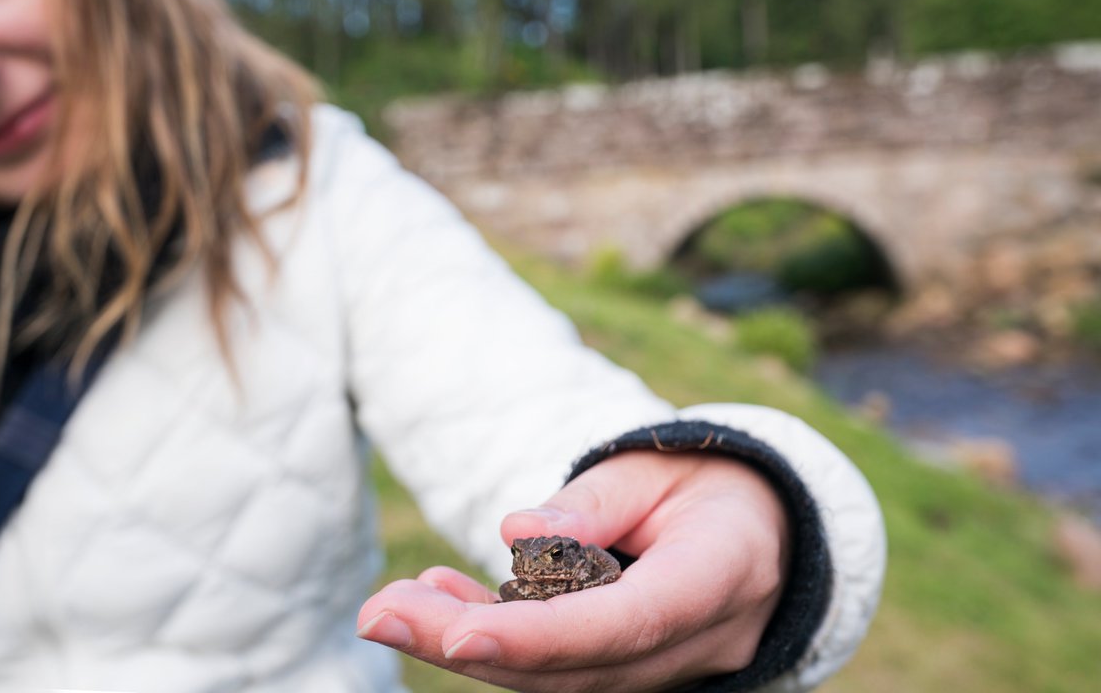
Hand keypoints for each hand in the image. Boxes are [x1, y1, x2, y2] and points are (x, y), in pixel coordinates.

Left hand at [356, 450, 790, 691]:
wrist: (759, 529)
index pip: (626, 624)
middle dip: (470, 646)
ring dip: (468, 644)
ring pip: (558, 677)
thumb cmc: (707, 485)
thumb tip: (515, 536)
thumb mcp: (658, 467)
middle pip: (574, 666)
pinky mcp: (628, 668)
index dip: (540, 638)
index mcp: (719, 577)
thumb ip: (593, 504)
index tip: (457, 634)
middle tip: (379, 611)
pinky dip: (497, 640)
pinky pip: (558, 666)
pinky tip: (438, 605)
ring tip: (393, 604)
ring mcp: (664, 667)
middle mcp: (695, 643)